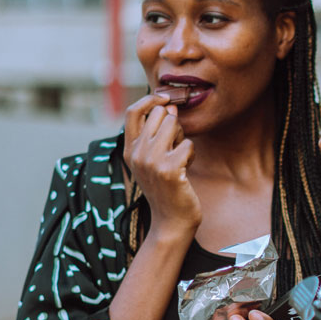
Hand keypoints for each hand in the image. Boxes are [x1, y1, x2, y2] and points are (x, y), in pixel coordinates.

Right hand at [123, 93, 199, 239]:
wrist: (171, 221)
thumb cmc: (166, 188)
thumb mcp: (152, 160)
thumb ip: (156, 134)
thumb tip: (169, 105)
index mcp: (129, 150)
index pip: (133, 112)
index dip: (150, 99)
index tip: (166, 98)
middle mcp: (136, 154)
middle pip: (160, 115)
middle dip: (174, 125)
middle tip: (176, 145)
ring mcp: (151, 161)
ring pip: (174, 125)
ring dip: (183, 139)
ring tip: (180, 158)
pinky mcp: (169, 169)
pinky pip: (188, 144)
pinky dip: (191, 154)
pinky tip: (186, 169)